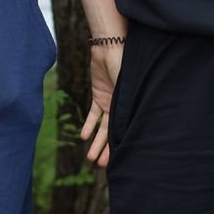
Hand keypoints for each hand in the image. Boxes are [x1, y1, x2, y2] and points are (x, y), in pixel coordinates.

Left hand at [79, 34, 123, 166]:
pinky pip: (94, 114)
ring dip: (96, 142)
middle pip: (114, 133)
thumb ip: (124, 106)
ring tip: (91, 158)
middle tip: (101, 165)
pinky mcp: (99, 95)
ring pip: (103, 127)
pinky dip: (89, 125)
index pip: (126, 130)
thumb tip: (122, 130)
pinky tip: (83, 137)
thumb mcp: (126, 88)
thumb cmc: (125, 65)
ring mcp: (110, 102)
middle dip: (108, 150)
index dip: (122, 146)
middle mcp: (121, 107)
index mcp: (130, 106)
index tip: (120, 161)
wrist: (111, 48)